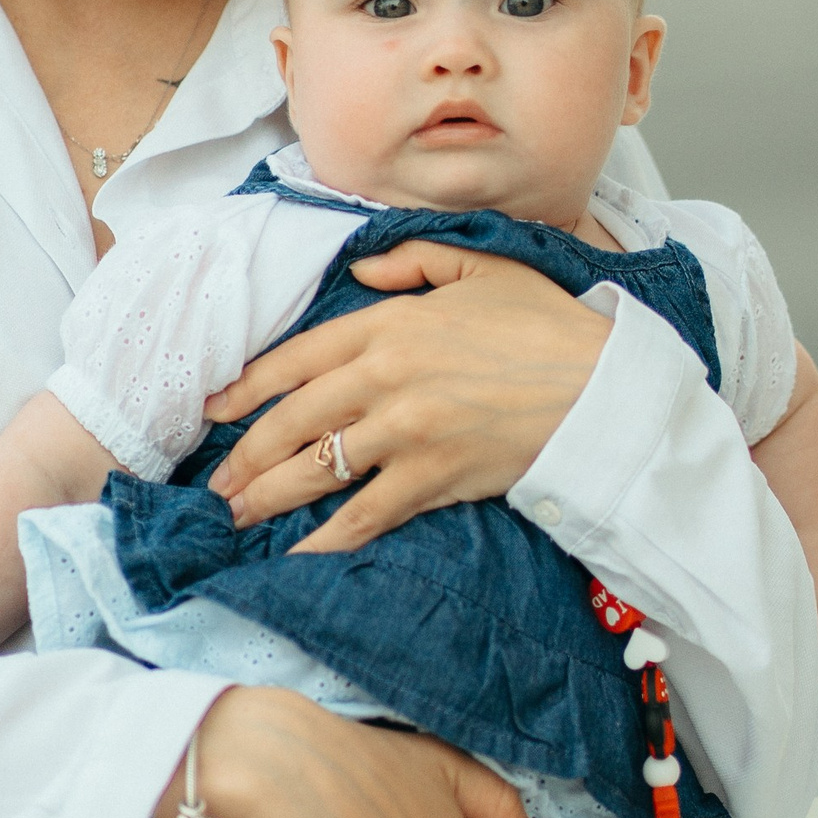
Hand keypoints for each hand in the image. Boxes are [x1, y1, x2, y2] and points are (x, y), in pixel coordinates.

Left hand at [203, 246, 610, 554]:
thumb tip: (360, 275)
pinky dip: (325, 539)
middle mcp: (385, 376)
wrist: (603, 386)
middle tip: (219, 484)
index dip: (246, 389)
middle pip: (293, 421)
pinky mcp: (433, 477)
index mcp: (389, 323)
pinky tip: (297, 554)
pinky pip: (364, 514)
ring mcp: (406, 430)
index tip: (214, 411)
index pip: (296, 359)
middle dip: (246, 457)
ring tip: (240, 516)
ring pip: (316, 469)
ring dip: (270, 497)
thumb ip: (411, 263)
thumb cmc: (548, 326)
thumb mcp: (479, 269)